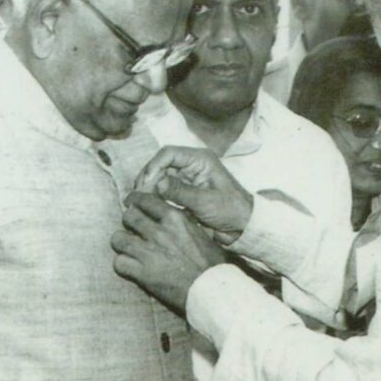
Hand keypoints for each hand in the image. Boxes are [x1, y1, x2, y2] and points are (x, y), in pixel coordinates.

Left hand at [111, 192, 230, 314]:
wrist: (213, 289)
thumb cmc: (214, 264)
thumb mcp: (203, 234)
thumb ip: (186, 224)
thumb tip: (179, 218)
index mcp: (176, 219)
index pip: (145, 200)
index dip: (135, 201)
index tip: (131, 203)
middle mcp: (160, 232)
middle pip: (129, 216)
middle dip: (128, 221)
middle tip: (130, 227)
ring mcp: (150, 253)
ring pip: (118, 239)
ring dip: (121, 243)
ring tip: (126, 247)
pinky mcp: (144, 274)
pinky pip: (119, 263)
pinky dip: (122, 265)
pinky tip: (129, 267)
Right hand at [134, 146, 252, 242]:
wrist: (243, 226)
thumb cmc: (231, 210)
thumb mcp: (205, 201)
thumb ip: (180, 191)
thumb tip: (156, 183)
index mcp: (199, 160)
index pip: (168, 154)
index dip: (153, 166)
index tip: (144, 184)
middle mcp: (191, 165)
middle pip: (161, 164)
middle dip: (147, 178)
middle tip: (136, 195)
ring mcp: (187, 178)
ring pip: (160, 177)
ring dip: (149, 187)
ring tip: (138, 202)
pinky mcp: (185, 192)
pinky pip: (165, 189)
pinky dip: (155, 196)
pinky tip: (148, 205)